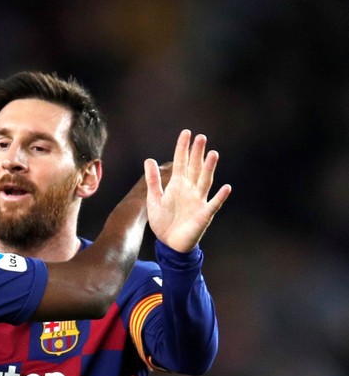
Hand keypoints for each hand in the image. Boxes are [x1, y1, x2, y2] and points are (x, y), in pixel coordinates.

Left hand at [145, 130, 231, 252]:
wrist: (169, 243)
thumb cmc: (163, 221)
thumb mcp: (154, 199)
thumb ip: (153, 180)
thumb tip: (149, 160)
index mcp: (177, 185)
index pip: (181, 162)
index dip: (183, 148)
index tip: (186, 133)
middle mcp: (190, 190)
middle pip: (194, 168)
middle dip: (197, 153)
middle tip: (201, 137)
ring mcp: (198, 201)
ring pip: (204, 181)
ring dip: (209, 169)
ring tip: (213, 154)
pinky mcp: (204, 215)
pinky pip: (213, 204)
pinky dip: (220, 197)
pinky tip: (226, 187)